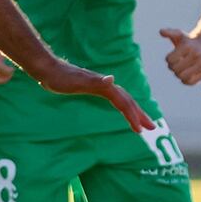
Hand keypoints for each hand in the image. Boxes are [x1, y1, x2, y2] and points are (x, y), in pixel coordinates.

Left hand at [31, 61, 154, 132]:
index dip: (133, 116)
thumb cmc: (60, 78)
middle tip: (152, 128)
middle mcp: (106, 85)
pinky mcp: (93, 89)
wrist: (48, 69)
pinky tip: (121, 109)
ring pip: (122, 100)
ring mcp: (100, 87)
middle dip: (140, 115)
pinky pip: (114, 100)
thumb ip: (95, 82)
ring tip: (141, 123)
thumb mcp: (76, 81)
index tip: (140, 131)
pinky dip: (121, 106)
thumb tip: (112, 80)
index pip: (124, 103)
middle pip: (128, 101)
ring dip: (134, 111)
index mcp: (105, 86)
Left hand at [160, 27, 200, 85]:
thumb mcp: (179, 34)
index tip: (173, 56)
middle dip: (173, 67)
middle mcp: (197, 55)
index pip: (170, 60)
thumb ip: (169, 33)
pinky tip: (187, 74)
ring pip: (182, 77)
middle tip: (177, 63)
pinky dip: (185, 80)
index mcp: (188, 46)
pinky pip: (190, 82)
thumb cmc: (188, 42)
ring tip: (182, 68)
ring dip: (178, 74)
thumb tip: (161, 31)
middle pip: (175, 69)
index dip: (169, 59)